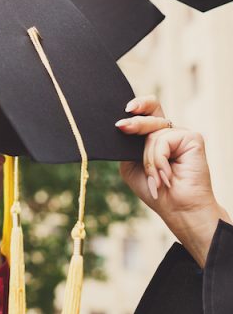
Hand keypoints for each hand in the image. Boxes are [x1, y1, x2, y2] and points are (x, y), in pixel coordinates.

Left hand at [117, 95, 230, 265]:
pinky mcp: (192, 138)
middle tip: (122, 127)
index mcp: (154, 135)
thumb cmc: (155, 189)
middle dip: (134, 122)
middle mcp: (168, 131)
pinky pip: (163, 139)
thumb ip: (128, 145)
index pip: (147, 110)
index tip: (126, 108)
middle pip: (150, 113)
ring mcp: (181, 134)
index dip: (138, 104)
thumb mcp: (131, 164)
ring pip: (152, 132)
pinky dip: (158, 159)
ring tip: (155, 177)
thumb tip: (121, 126)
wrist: (177, 209)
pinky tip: (166, 175)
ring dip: (148, 159)